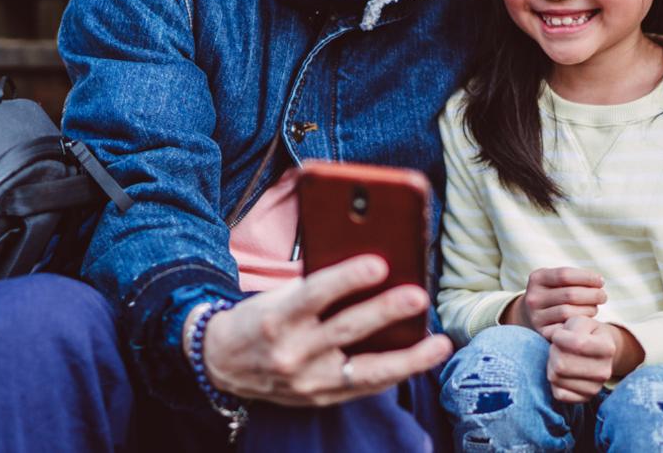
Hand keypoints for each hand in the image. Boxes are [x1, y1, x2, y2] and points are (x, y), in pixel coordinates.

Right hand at [197, 254, 453, 406]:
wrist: (223, 363)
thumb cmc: (260, 318)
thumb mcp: (278, 296)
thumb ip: (317, 287)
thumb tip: (372, 270)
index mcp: (277, 317)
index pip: (314, 293)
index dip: (347, 278)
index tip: (379, 263)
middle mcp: (290, 352)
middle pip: (345, 330)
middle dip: (385, 312)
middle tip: (418, 296)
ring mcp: (306, 381)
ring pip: (365, 369)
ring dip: (408, 357)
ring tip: (439, 343)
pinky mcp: (318, 399)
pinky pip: (363, 388)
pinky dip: (394, 374)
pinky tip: (419, 360)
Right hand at [504, 267, 606, 338]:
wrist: (533, 316)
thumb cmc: (554, 293)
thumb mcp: (556, 281)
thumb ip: (573, 278)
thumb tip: (598, 281)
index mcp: (537, 278)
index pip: (564, 275)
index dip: (587, 277)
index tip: (601, 281)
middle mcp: (533, 298)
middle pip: (570, 294)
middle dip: (592, 294)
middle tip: (603, 296)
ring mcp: (536, 317)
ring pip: (569, 312)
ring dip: (589, 309)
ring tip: (595, 307)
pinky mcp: (543, 333)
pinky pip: (567, 328)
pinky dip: (581, 323)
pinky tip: (586, 320)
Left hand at [545, 316, 622, 403]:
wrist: (599, 354)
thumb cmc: (586, 334)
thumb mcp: (581, 321)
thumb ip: (570, 326)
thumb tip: (556, 339)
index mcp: (607, 348)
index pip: (576, 344)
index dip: (559, 337)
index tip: (558, 334)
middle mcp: (605, 372)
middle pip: (561, 364)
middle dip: (553, 351)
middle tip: (557, 347)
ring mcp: (595, 388)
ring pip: (556, 377)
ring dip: (551, 364)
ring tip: (560, 357)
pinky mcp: (585, 399)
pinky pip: (558, 393)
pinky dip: (554, 381)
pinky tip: (562, 372)